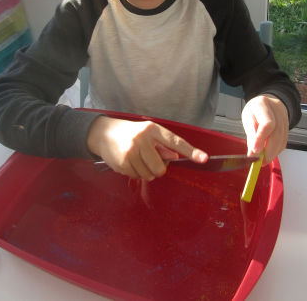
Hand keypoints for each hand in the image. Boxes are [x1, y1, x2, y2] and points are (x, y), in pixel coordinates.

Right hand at [86, 116, 207, 179]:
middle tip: (150, 160)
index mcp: (152, 129)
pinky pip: (136, 177)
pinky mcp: (122, 163)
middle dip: (158, 168)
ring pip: (148, 175)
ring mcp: (130, 152)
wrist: (103, 133)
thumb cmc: (131, 133)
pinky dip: (135, 172)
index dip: (190, 151)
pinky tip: (128, 161)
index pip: (175, 142)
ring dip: (145, 171)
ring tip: (137, 159)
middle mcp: (141, 140)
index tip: (203, 158)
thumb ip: (163, 145)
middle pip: (160, 168)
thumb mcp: (148, 133)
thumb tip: (176, 157)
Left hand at [241, 94, 288, 164]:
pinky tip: (270, 155)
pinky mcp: (288, 127)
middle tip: (260, 161)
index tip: (255, 152)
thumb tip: (253, 154)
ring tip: (263, 161)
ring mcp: (285, 118)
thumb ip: (251, 135)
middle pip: (277, 133)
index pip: (267, 123)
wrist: (267, 103)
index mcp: (263, 104)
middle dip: (269, 150)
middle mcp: (277, 110)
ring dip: (273, 153)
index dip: (261, 139)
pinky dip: (277, 150)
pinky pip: (284, 141)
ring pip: (282, 139)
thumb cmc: (255, 111)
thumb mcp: (248, 118)